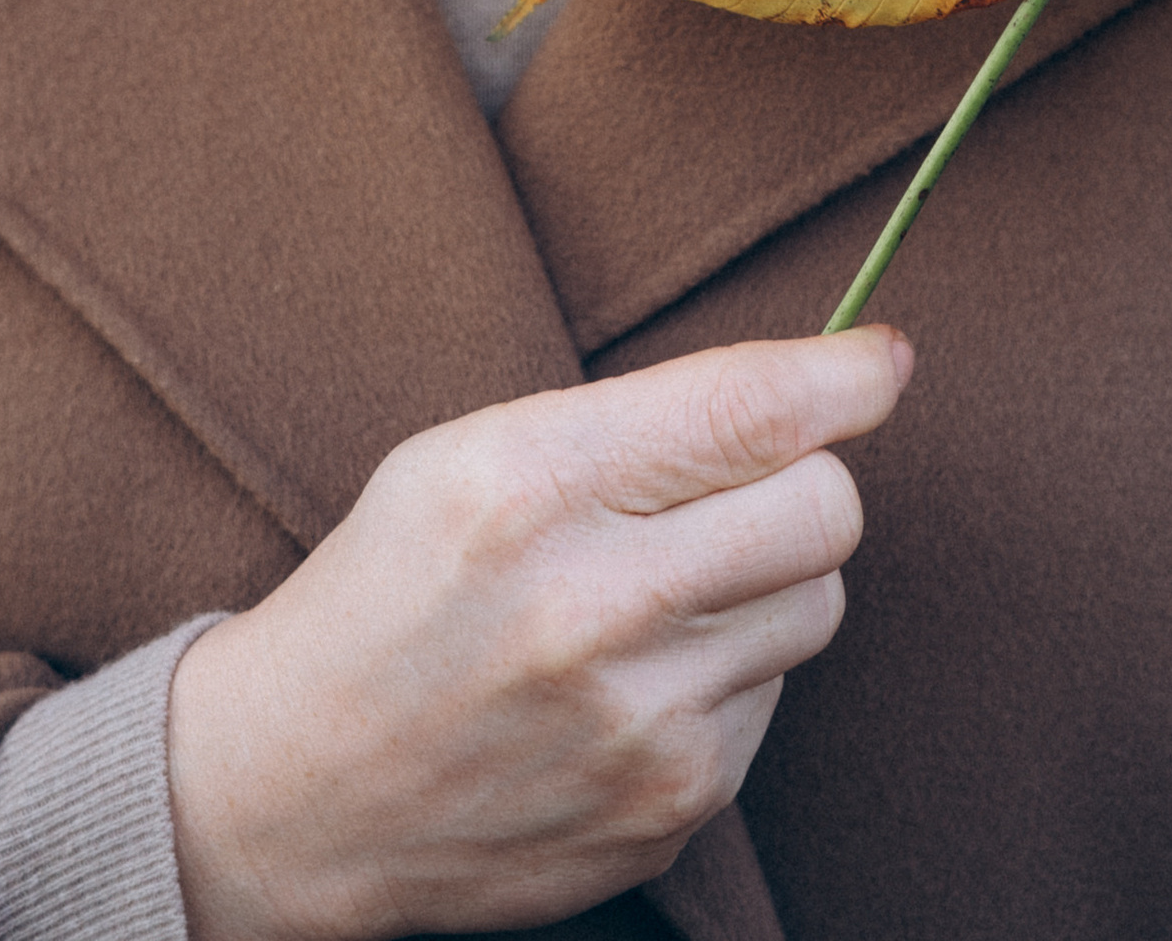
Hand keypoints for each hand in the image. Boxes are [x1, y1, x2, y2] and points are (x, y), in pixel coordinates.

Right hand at [166, 324, 910, 940]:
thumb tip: (820, 389)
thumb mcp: (469, 454)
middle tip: (747, 483)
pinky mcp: (665, 812)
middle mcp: (590, 609)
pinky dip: (726, 675)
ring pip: (817, 605)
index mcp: (529, 486)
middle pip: (825, 511)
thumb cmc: (392, 589)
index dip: (843, 373)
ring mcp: (636, 727)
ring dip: (769, 581)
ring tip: (663, 589)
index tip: (879, 359)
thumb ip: (637, 420)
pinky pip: (772, 703)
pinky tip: (633, 679)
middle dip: (808, 479)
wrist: (291, 789)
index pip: (749, 411)